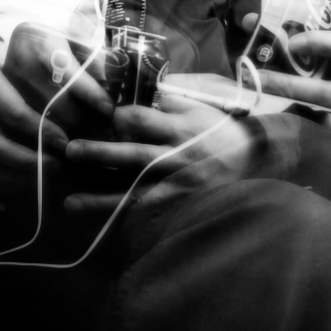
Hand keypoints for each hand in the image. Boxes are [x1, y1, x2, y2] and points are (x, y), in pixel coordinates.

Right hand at [0, 34, 111, 193]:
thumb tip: (101, 104)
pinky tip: (22, 181)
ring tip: (42, 176)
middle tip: (58, 165)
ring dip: (15, 177)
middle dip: (31, 161)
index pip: (13, 112)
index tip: (67, 143)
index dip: (42, 132)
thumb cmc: (9, 60)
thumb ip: (59, 77)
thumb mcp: (29, 57)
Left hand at [63, 95, 252, 213]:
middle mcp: (177, 158)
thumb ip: (164, 102)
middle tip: (68, 152)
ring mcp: (180, 187)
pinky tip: (102, 231)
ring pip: (135, 195)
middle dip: (97, 154)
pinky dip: (126, 224)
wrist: (262, 161)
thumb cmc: (222, 129)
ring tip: (69, 205)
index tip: (109, 118)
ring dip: (101, 201)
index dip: (118, 117)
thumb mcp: (197, 106)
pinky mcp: (183, 208)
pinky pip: (150, 217)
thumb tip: (131, 98)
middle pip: (131, 156)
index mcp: (179, 127)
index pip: (138, 119)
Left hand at [243, 14, 330, 137]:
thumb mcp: (304, 60)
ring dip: (278, 106)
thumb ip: (281, 41)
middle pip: (323, 91)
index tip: (291, 44)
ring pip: (312, 116)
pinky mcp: (330, 142)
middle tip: (255, 77)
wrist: (328, 123)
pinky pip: (304, 134)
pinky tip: (263, 118)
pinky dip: (282, 125)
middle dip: (286, 85)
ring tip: (252, 96)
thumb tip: (249, 20)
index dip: (319, 42)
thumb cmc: (313, 80)